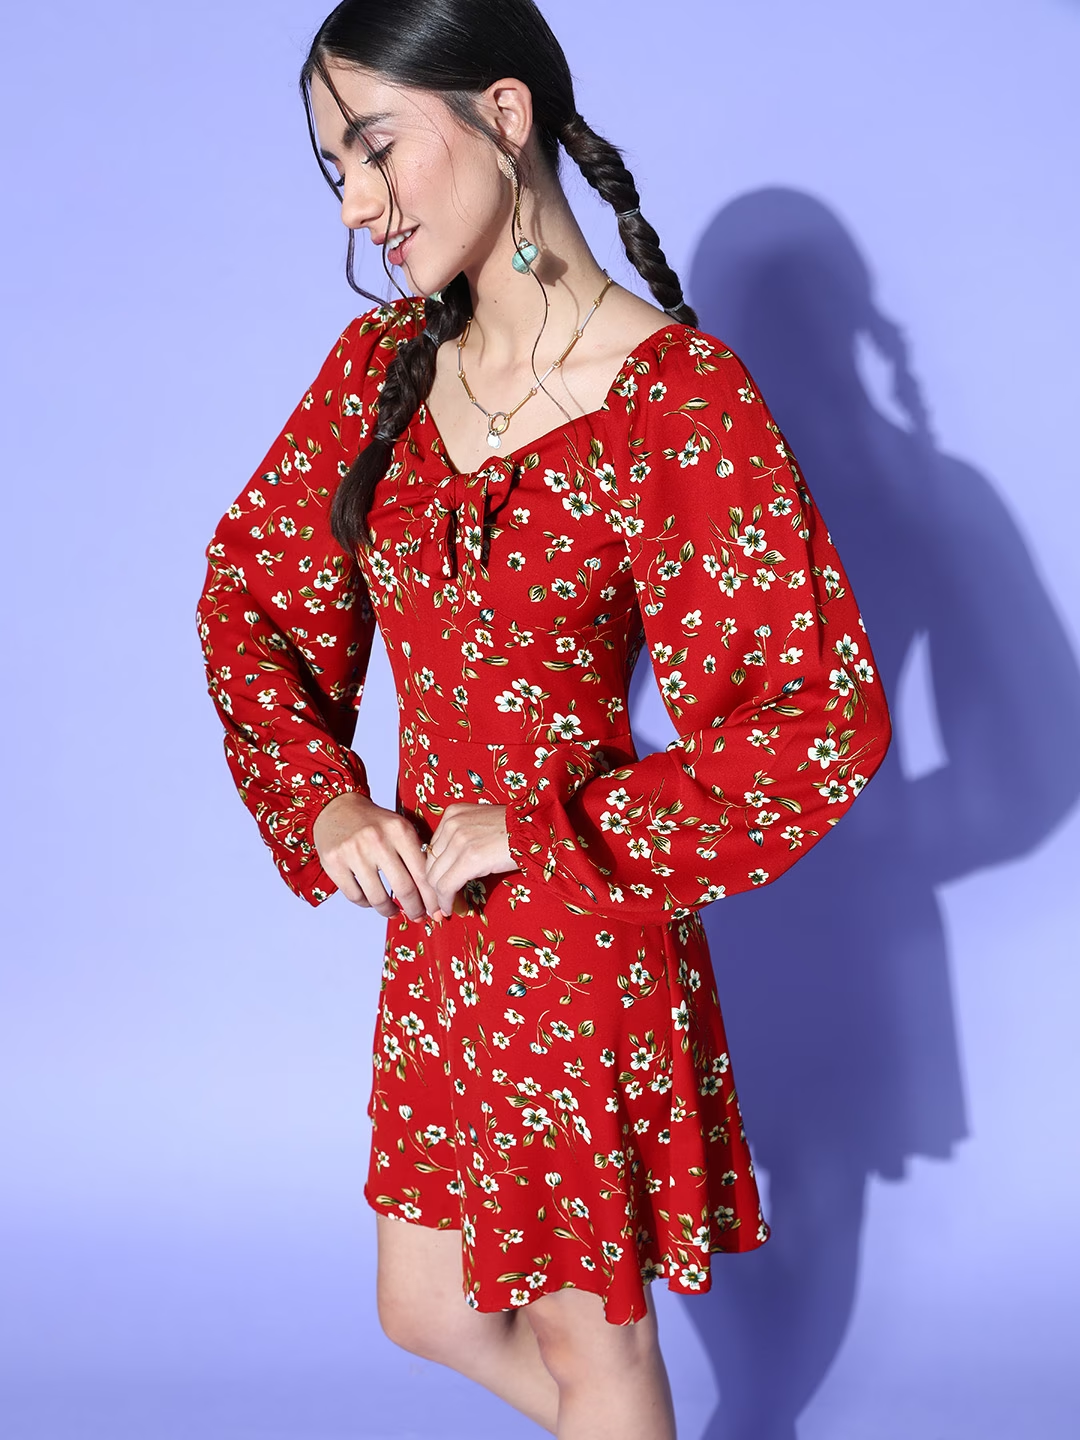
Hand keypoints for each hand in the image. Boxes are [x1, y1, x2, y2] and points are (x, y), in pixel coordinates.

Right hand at [312, 791, 439, 921]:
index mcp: (400, 830)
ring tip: (393, 911)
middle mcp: (378, 840)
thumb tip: (433, 891)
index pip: (422, 873)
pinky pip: (355, 896)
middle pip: (404, 889)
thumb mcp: (400, 828)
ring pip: (378, 898)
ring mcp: (354, 852)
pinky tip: (371, 900)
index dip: (431, 897)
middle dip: (415, 909)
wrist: (337, 807)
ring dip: (389, 911)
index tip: (435, 910)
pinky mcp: (334, 862)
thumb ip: (416, 853)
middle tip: (418, 916)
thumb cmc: (374, 822)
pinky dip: (366, 904)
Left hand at [425, 802, 519, 917]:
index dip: (435, 872)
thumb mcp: (480, 825)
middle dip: (433, 887)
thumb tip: (451, 867)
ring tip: (450, 908)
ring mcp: (459, 840)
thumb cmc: (514, 830)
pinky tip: (453, 909)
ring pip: (435, 877)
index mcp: (452, 814)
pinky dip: (446, 901)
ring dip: (440, 898)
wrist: (535, 830)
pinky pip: (446, 886)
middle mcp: (451, 824)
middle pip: (430, 864)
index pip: (432, 849)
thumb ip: (461, 838)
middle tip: (441, 904)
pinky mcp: (469, 858)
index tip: (441, 887)